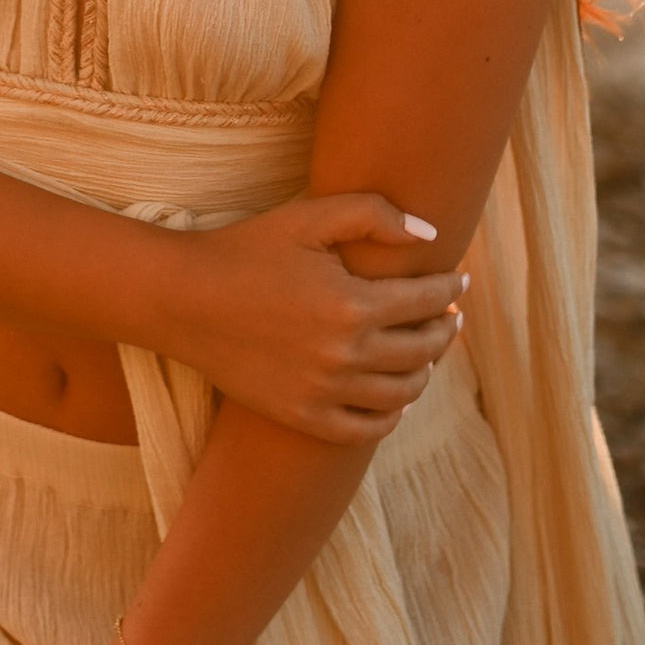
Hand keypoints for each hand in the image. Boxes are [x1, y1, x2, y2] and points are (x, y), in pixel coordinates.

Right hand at [167, 193, 463, 442]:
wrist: (184, 300)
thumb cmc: (247, 249)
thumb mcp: (309, 217)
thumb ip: (373, 214)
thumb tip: (430, 234)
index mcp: (353, 304)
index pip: (427, 301)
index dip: (450, 289)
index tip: (459, 282)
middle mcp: (345, 355)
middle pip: (422, 349)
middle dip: (445, 330)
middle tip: (451, 318)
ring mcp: (324, 392)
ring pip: (402, 392)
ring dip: (425, 371)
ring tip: (427, 355)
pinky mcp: (302, 417)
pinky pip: (366, 429)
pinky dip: (391, 415)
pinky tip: (396, 397)